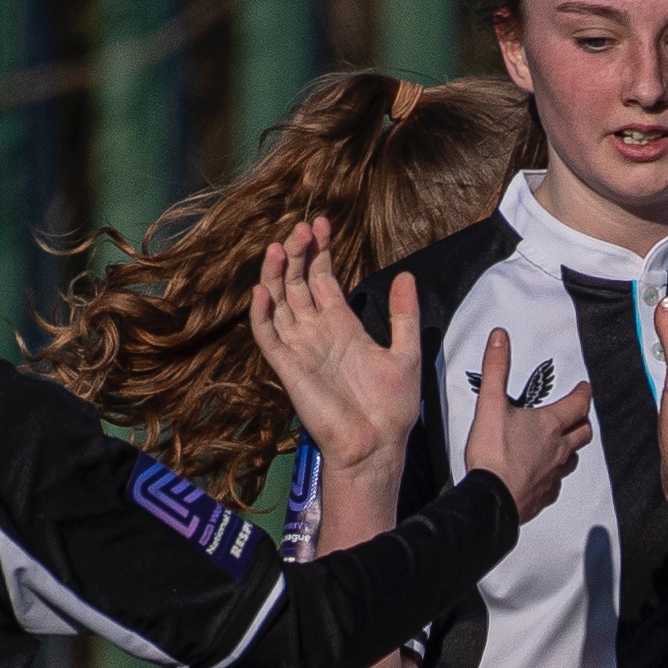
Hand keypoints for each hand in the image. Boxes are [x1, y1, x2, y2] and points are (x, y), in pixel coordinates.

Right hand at [249, 216, 419, 473]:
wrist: (376, 445)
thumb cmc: (392, 406)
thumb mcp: (406, 353)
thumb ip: (404, 315)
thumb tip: (405, 274)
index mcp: (342, 325)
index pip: (323, 278)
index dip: (320, 251)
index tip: (321, 223)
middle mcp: (316, 332)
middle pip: (298, 283)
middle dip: (298, 254)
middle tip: (302, 227)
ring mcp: (300, 348)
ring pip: (279, 303)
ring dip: (277, 275)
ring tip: (282, 246)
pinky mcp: (288, 368)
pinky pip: (268, 336)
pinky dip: (262, 314)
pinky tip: (264, 289)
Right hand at [461, 325, 594, 518]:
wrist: (491, 498)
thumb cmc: (493, 455)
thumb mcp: (490, 403)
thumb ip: (496, 369)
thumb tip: (500, 339)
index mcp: (549, 425)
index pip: (576, 404)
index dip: (583, 393)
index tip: (585, 388)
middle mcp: (558, 450)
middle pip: (582, 433)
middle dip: (583, 421)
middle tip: (579, 414)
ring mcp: (554, 475)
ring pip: (573, 459)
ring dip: (572, 449)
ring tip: (565, 444)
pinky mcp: (544, 495)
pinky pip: (556, 485)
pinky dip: (555, 477)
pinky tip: (546, 477)